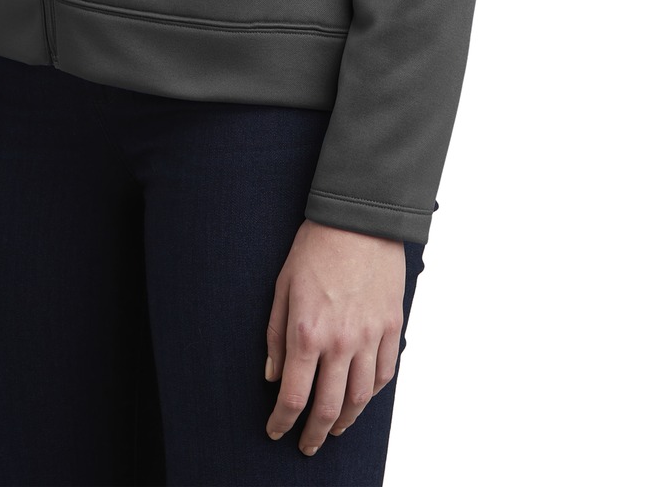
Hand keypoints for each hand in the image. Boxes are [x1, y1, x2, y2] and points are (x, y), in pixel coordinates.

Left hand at [264, 218, 406, 455]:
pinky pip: (385, 374)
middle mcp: (340, 342)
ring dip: (345, 421)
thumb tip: (273, 375)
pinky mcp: (391, 327)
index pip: (294, 396)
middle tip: (306, 445)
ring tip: (333, 429)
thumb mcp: (283, 286)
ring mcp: (369, 336)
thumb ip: (276, 336)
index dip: (282, 421)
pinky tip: (362, 398)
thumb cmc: (316, 247)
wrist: (359, 219)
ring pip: (361, 398)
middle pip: (328, 407)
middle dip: (313, 434)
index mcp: (307, 332)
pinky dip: (373, 394)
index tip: (276, 430)